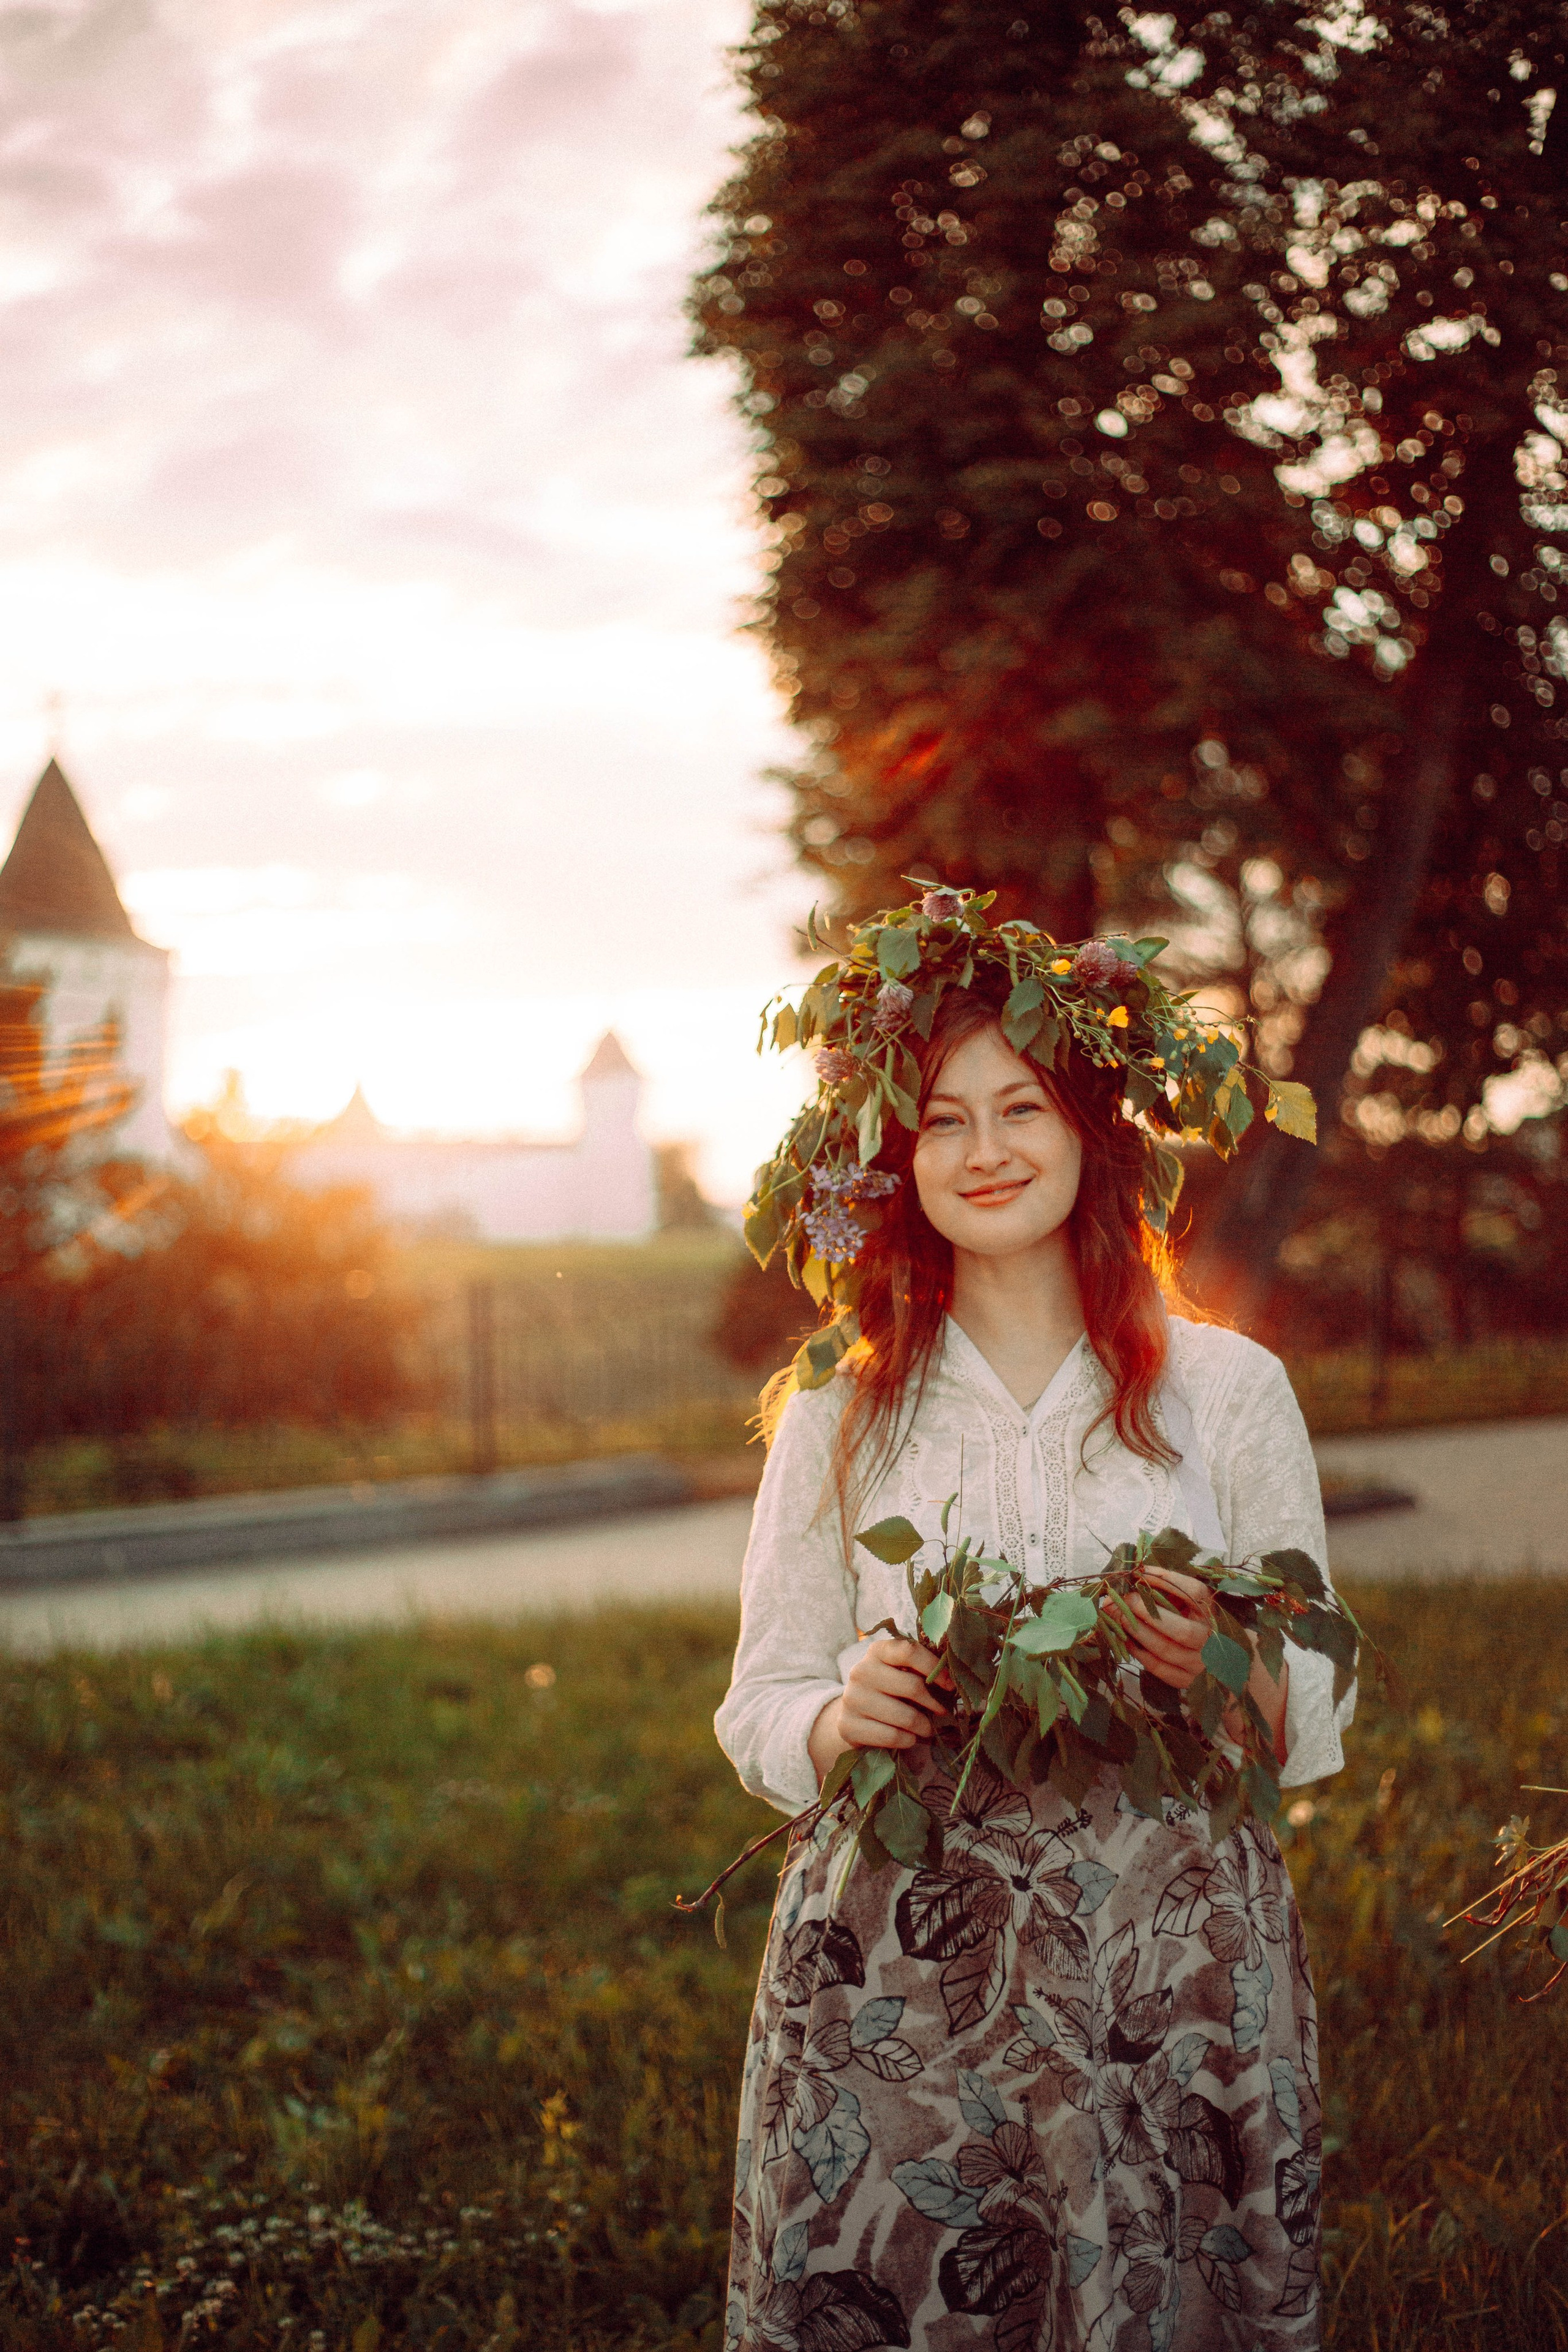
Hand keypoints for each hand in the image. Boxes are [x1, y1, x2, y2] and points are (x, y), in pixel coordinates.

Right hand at [807, 1637, 947, 1785]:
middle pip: (912, 1686)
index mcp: (877, 1651)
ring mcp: (852, 1698)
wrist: (852, 1715)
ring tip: (926, 1728)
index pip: (910, 1651)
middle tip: (941, 1712)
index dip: (934, 1668)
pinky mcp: (849, 1725)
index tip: (949, 1685)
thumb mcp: (900, 1673)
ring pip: (905, 1716)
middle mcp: (861, 1671)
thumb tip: (954, 1682)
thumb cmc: (887, 1691)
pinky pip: (892, 1737)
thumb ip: (921, 1672)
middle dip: (934, 1704)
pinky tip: (909, 1738)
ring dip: (923, 1727)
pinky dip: (908, 1740)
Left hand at [1108, 1569, 1289, 1765]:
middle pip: (1178, 1628)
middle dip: (1144, 1611)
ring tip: (1117, 1617)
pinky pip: (1160, 1669)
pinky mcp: (1190, 1683)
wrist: (1241, 1670)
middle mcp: (1213, 1639)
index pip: (1193, 1592)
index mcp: (1217, 1613)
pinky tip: (1127, 1640)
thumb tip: (1139, 1575)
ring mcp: (1202, 1665)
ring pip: (1165, 1650)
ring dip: (1136, 1632)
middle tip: (1121, 1598)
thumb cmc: (1211, 1627)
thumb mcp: (1202, 1605)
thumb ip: (1176, 1591)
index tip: (1141, 1570)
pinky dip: (1140, 1653)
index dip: (1165, 1579)